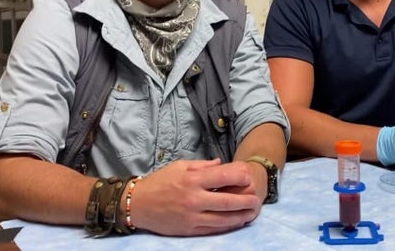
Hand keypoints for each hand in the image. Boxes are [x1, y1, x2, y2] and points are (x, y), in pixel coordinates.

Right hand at [130, 159, 261, 235]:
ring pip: (223, 219)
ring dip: (241, 216)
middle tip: (257, 200)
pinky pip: (212, 229)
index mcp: (193, 179)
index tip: (249, 176)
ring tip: (252, 213)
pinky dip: (227, 226)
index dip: (241, 176)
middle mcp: (194, 198)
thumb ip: (203, 166)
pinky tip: (236, 222)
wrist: (137, 204)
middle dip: (246, 201)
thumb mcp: (180, 166)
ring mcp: (192, 216)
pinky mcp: (188, 229)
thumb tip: (222, 164)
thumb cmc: (160, 182)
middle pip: (228, 201)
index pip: (224, 177)